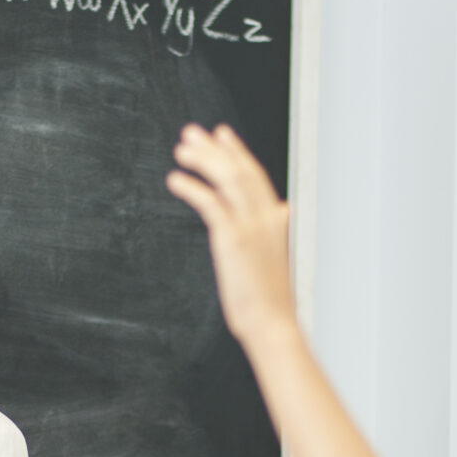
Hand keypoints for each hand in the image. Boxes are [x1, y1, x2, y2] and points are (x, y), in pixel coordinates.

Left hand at [164, 124, 300, 349]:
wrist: (273, 324)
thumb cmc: (269, 301)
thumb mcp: (274, 259)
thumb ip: (273, 233)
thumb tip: (281, 214)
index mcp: (276, 221)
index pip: (255, 176)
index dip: (238, 152)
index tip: (222, 135)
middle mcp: (266, 218)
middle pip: (241, 170)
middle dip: (216, 148)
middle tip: (192, 133)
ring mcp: (252, 227)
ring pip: (228, 178)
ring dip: (204, 160)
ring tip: (182, 150)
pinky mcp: (235, 239)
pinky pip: (211, 203)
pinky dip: (193, 187)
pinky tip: (176, 180)